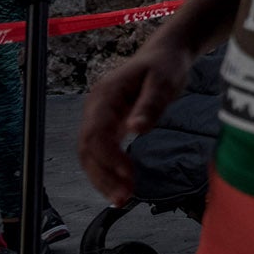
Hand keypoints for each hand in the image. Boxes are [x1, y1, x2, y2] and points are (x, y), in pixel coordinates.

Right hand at [79, 34, 196, 204]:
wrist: (166, 54)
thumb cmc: (166, 65)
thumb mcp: (164, 81)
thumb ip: (150, 104)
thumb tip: (135, 130)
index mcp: (106, 96)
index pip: (95, 133)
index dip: (108, 158)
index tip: (128, 175)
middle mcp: (96, 107)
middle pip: (87, 148)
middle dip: (102, 175)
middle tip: (123, 198)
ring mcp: (100, 116)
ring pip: (90, 153)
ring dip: (103, 177)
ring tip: (122, 198)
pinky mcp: (109, 123)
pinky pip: (101, 150)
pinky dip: (108, 169)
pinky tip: (122, 185)